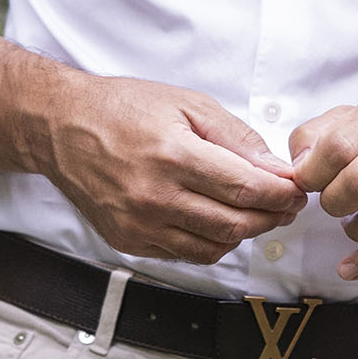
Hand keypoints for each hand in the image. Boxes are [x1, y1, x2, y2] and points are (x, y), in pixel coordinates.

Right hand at [42, 73, 304, 263]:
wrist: (60, 127)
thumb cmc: (123, 108)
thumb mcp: (188, 104)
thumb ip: (236, 138)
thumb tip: (277, 169)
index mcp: (173, 156)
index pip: (247, 189)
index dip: (282, 194)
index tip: (296, 190)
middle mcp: (154, 196)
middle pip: (236, 224)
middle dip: (271, 216)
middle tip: (285, 204)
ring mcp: (139, 224)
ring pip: (215, 247)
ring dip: (244, 232)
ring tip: (255, 211)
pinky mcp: (128, 240)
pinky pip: (186, 255)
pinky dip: (212, 243)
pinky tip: (218, 220)